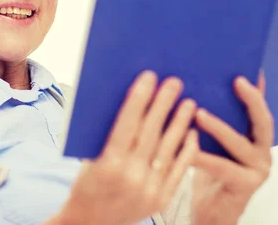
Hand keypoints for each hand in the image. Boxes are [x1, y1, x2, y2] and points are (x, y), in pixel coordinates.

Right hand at [50, 71, 198, 224]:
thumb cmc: (86, 187)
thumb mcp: (88, 160)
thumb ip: (107, 137)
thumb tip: (130, 105)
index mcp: (108, 165)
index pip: (126, 124)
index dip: (138, 99)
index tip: (148, 77)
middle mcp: (130, 177)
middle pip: (151, 133)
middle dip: (163, 105)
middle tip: (174, 82)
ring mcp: (149, 190)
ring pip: (168, 149)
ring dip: (179, 123)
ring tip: (188, 102)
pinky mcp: (161, 200)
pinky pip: (178, 171)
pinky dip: (186, 150)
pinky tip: (191, 132)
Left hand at [192, 72, 272, 224]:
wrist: (210, 213)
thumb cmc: (207, 172)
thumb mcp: (211, 141)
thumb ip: (210, 118)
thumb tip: (191, 84)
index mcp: (255, 137)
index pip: (258, 108)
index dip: (257, 88)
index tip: (249, 66)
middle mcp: (262, 152)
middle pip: (262, 121)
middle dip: (252, 100)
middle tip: (237, 81)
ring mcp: (257, 170)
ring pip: (240, 144)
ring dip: (219, 127)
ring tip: (198, 113)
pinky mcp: (245, 186)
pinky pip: (222, 167)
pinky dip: (202, 156)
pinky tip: (186, 147)